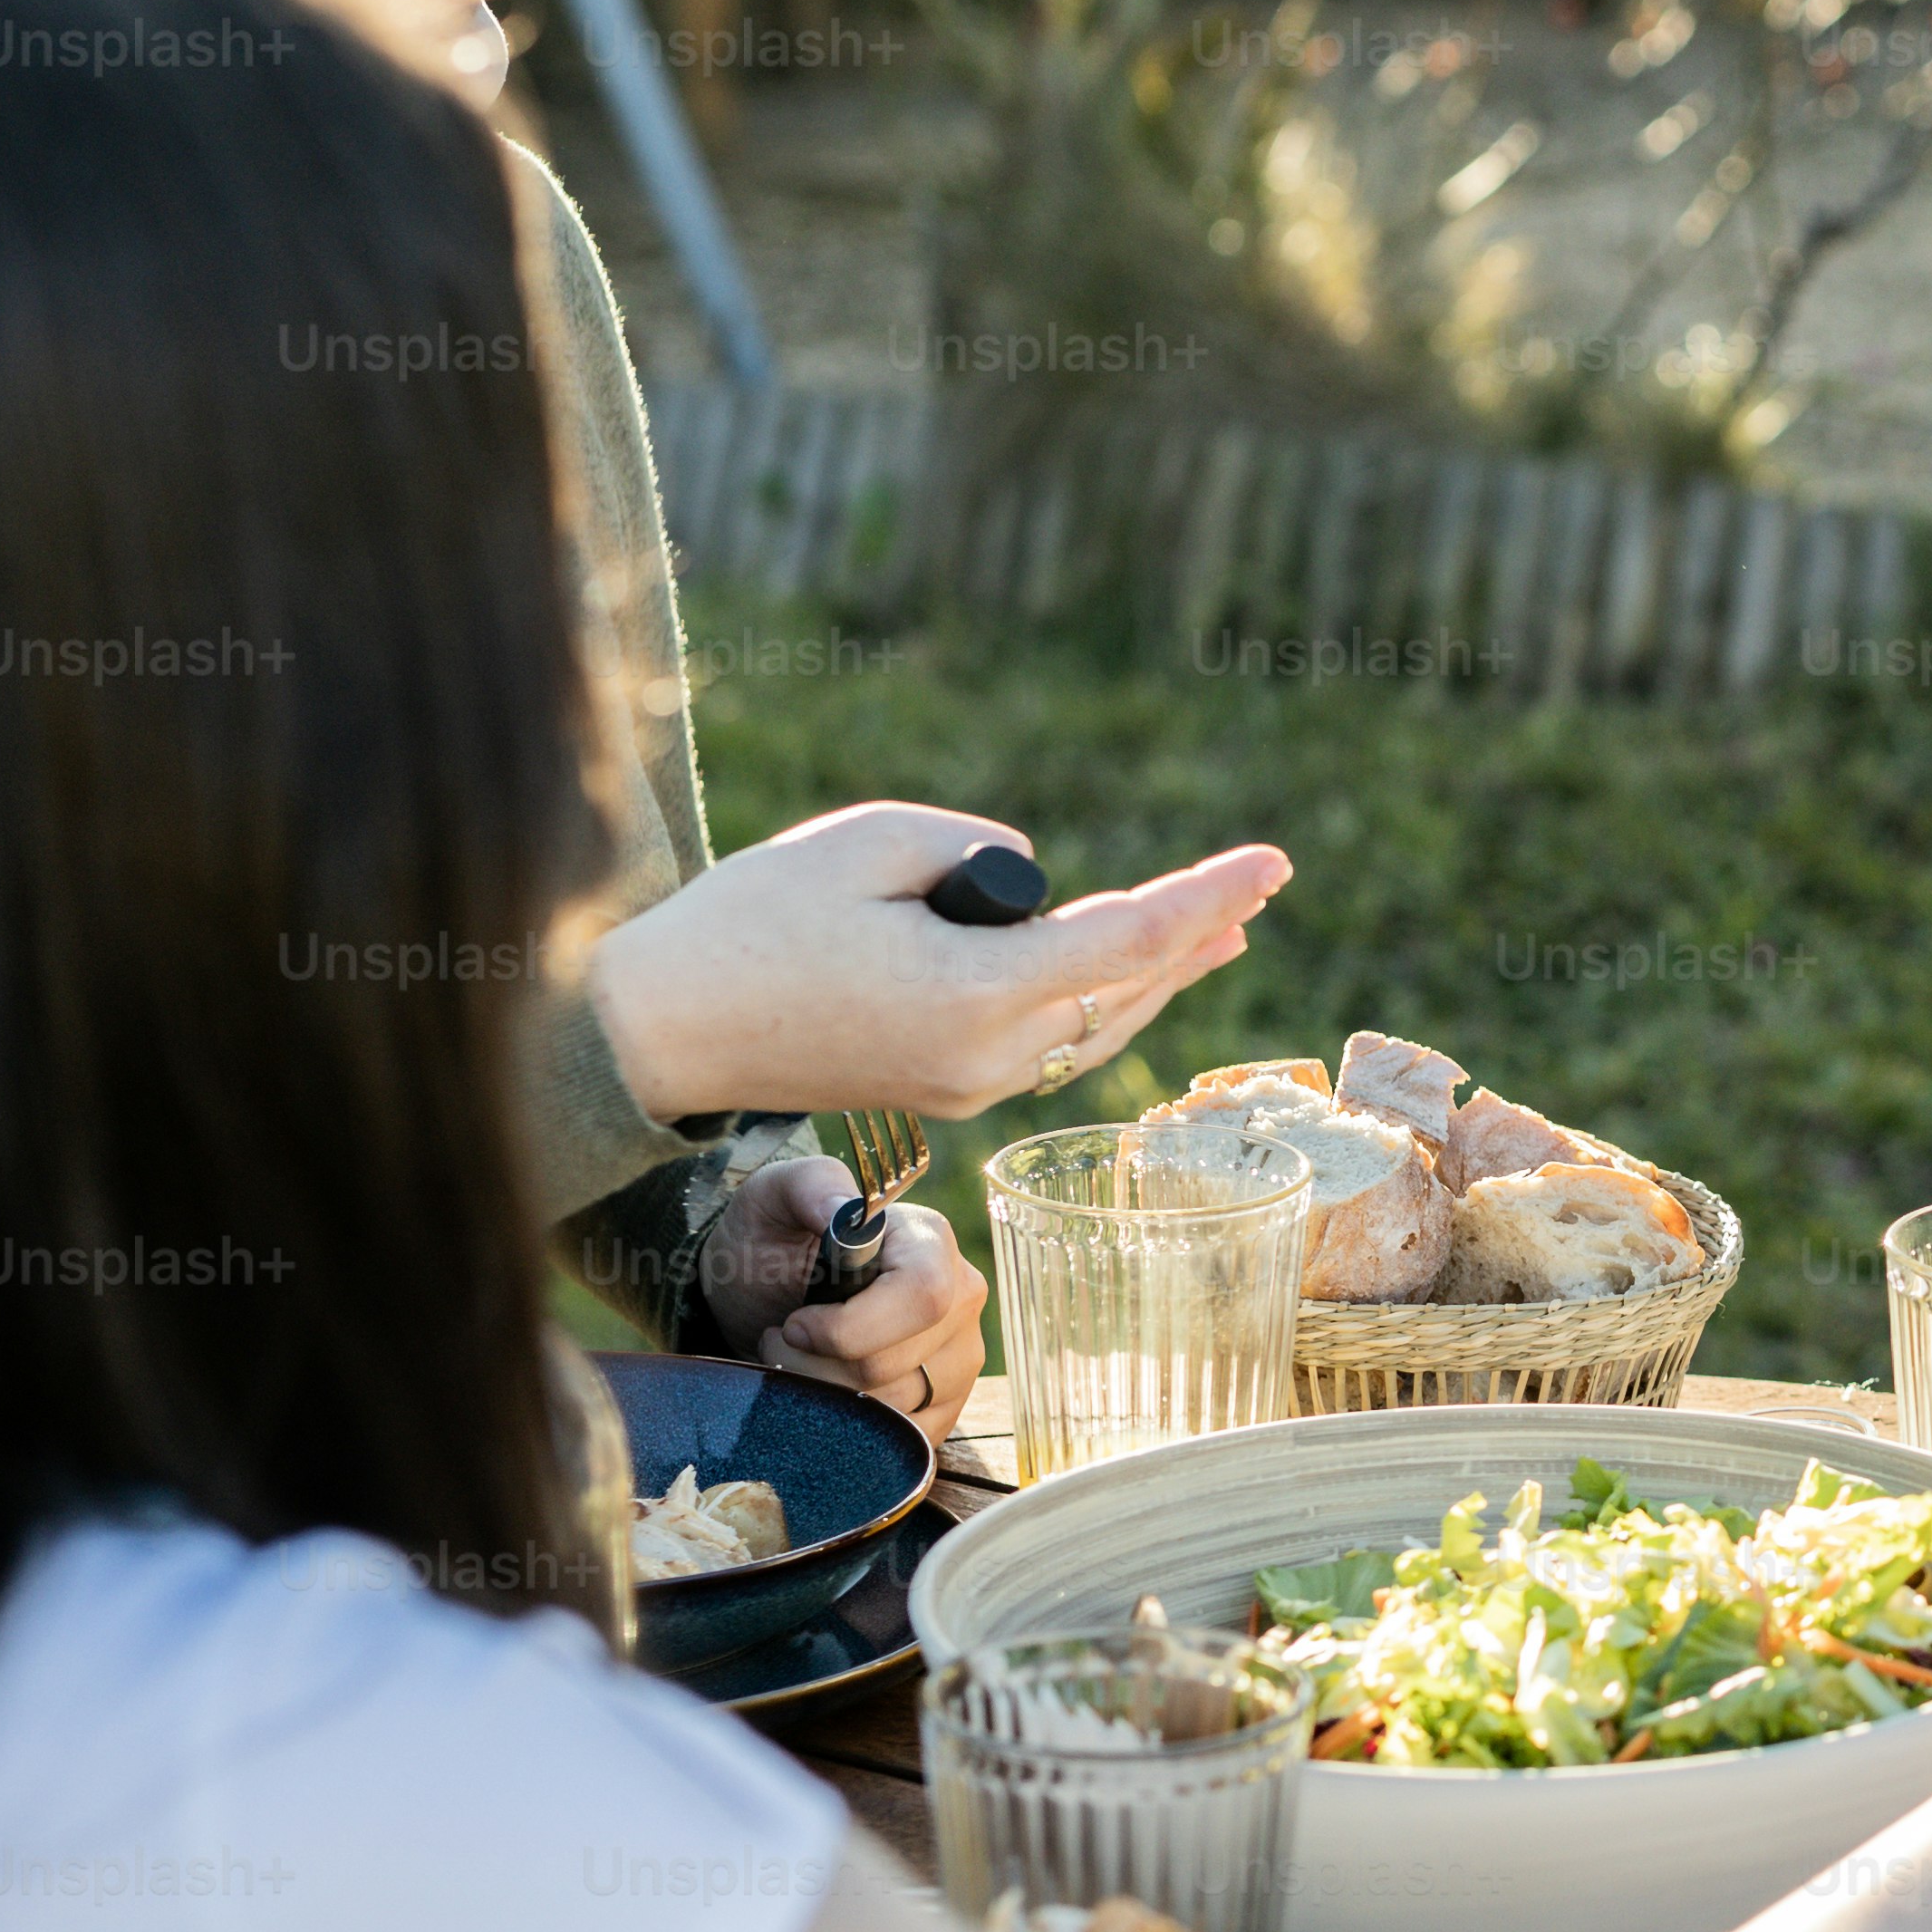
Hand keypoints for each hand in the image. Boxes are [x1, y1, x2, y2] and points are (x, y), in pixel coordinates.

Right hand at [583, 805, 1292, 1124]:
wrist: (659, 1030)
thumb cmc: (750, 920)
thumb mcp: (868, 841)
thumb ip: (981, 853)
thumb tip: (1039, 892)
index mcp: (976, 996)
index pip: (1130, 942)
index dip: (1207, 897)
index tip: (1272, 861)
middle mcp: (990, 1057)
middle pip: (1131, 988)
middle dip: (1202, 931)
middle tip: (1269, 881)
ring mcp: (970, 1084)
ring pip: (1100, 1022)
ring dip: (1164, 972)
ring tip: (1227, 929)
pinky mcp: (947, 1090)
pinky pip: (1054, 1040)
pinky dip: (1106, 1001)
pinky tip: (1136, 975)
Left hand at [695, 1157, 985, 1437]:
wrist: (762, 1292)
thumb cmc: (769, 1239)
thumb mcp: (772, 1197)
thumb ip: (810, 1186)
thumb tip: (846, 1209)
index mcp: (930, 1241)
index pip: (923, 1298)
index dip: (851, 1327)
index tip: (795, 1323)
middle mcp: (962, 1298)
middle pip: (900, 1365)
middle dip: (819, 1366)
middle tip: (782, 1338)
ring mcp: (959, 1355)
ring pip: (896, 1409)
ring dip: (826, 1396)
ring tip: (799, 1360)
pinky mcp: (946, 1403)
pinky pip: (905, 1438)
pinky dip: (852, 1426)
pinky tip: (826, 1390)